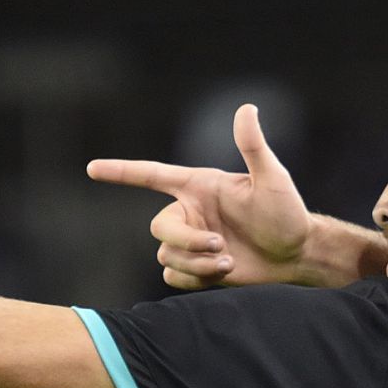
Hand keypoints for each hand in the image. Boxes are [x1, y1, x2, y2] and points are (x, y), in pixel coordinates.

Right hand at [89, 104, 315, 289]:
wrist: (295, 254)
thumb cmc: (286, 212)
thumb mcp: (272, 178)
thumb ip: (253, 146)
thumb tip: (246, 109)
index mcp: (198, 188)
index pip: (151, 176)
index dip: (121, 172)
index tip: (92, 169)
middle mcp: (189, 213)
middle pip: (158, 228)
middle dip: (186, 242)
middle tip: (221, 247)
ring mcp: (190, 242)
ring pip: (166, 256)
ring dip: (197, 264)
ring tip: (228, 261)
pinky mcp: (195, 269)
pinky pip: (172, 277)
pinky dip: (194, 279)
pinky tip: (220, 273)